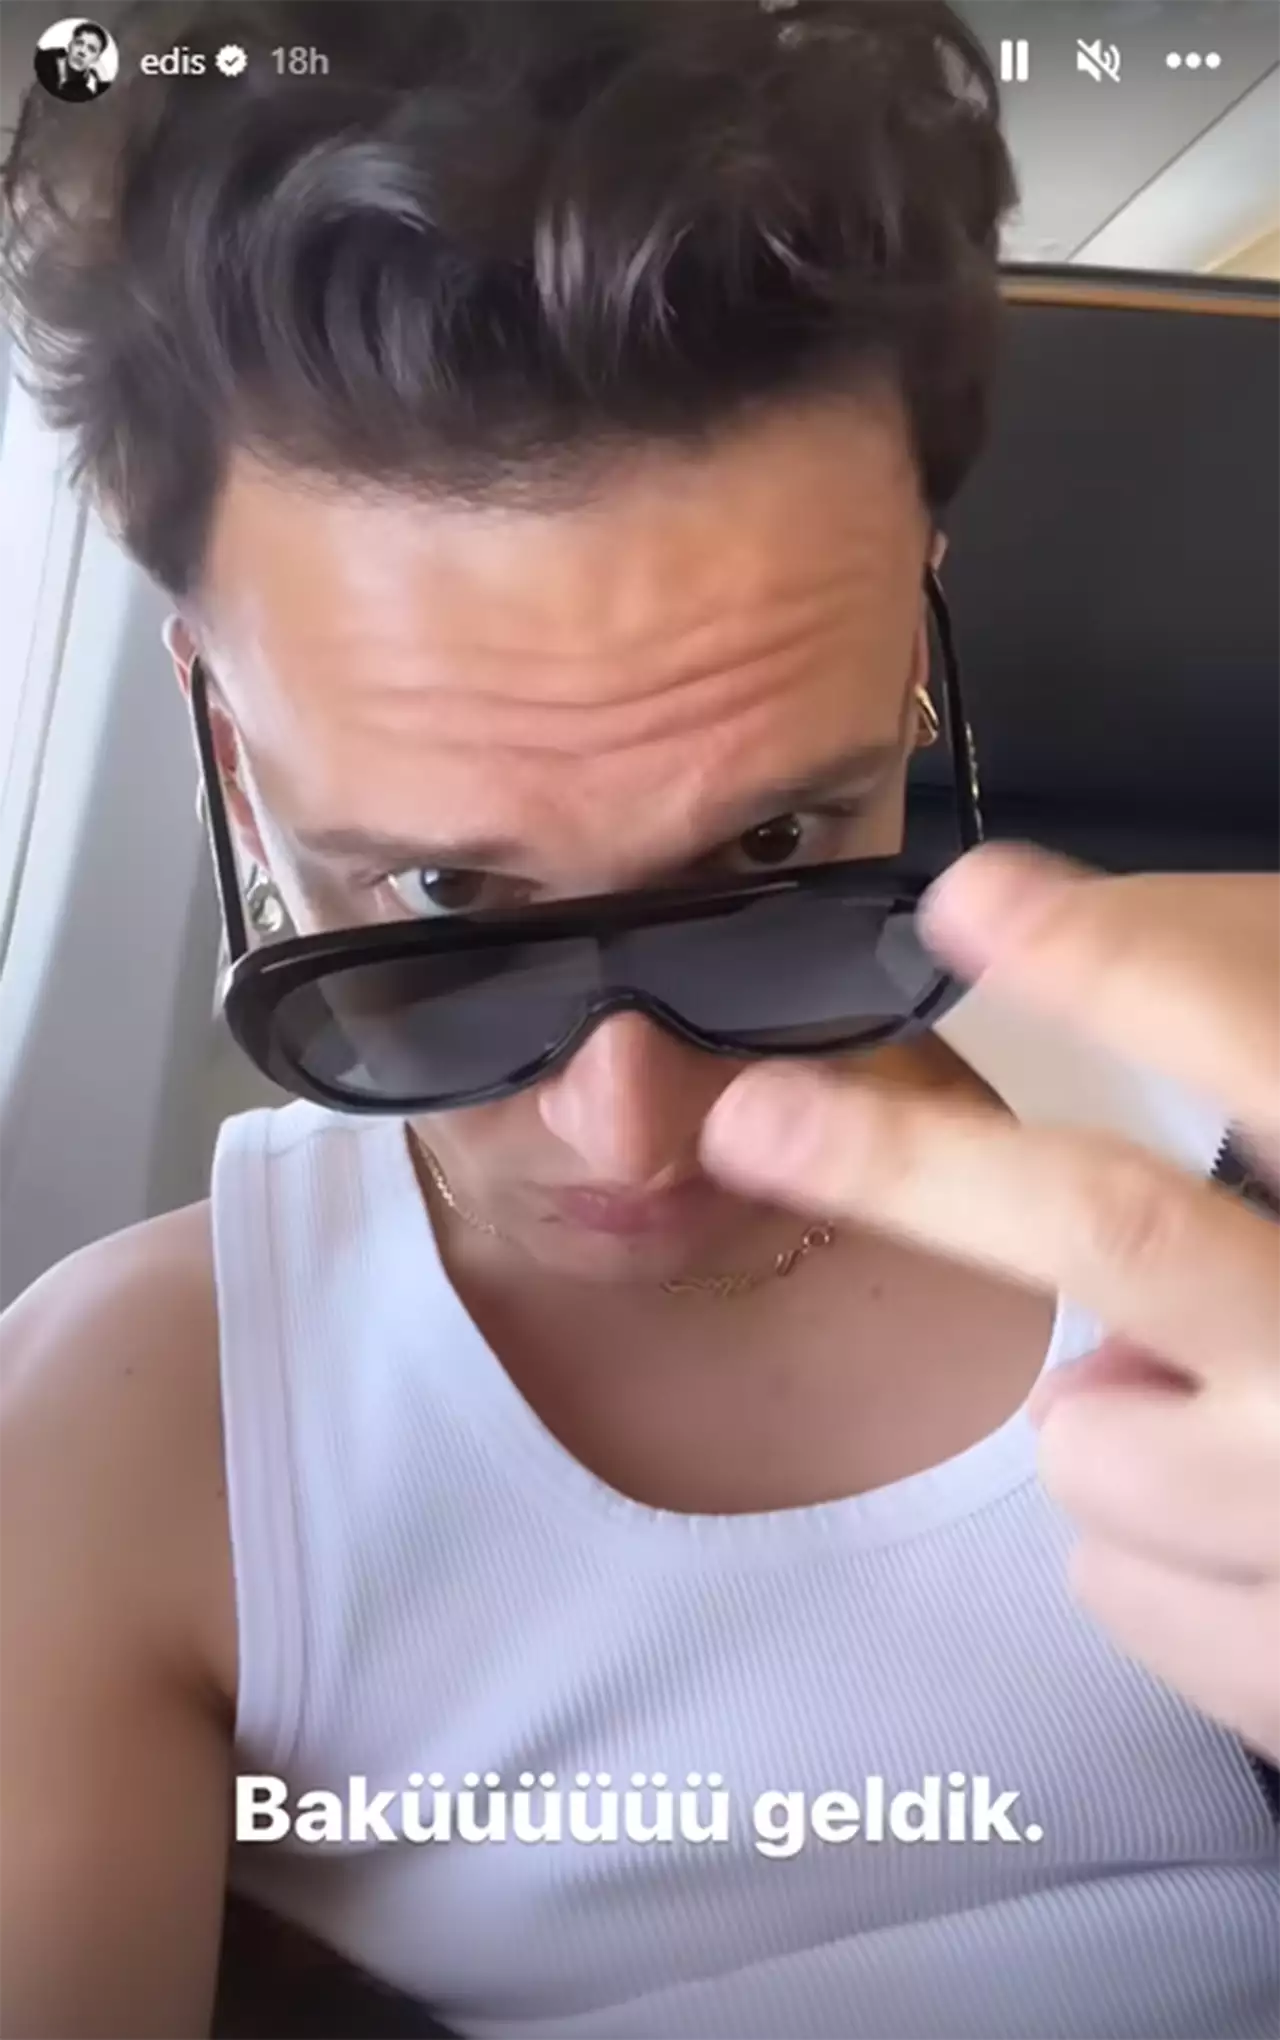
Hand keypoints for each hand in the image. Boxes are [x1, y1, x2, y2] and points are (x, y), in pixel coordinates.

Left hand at [701, 845, 1279, 1764]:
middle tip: (758, 1116)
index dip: (1116, 962)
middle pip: (1117, 1234)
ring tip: (1225, 1408)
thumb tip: (1080, 983)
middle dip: (912, 1163)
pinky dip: (1141, 1534)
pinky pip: (1113, 1580)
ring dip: (1108, 1406)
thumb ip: (1262, 1049)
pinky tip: (1244, 1519)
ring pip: (1087, 1439)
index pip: (1264, 1041)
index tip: (972, 899)